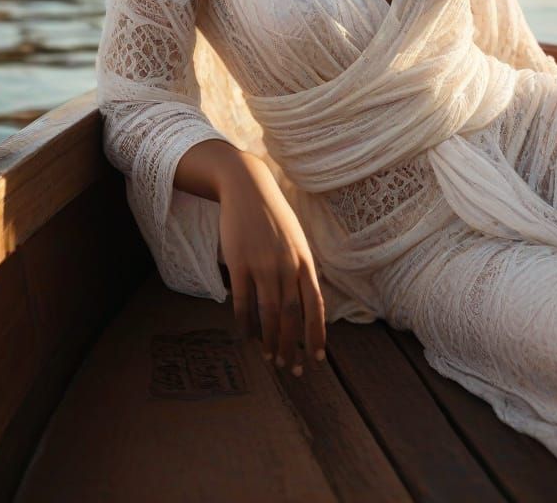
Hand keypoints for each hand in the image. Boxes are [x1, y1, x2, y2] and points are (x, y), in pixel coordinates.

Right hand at [217, 153, 326, 376]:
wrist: (248, 188)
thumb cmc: (274, 217)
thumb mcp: (297, 240)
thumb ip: (302, 269)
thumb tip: (308, 302)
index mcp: (305, 261)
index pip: (315, 306)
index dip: (317, 334)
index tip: (318, 357)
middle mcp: (287, 266)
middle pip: (292, 316)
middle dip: (292, 346)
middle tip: (291, 368)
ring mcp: (262, 265)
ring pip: (268, 314)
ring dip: (270, 341)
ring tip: (270, 359)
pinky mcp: (239, 263)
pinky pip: (242, 302)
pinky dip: (245, 324)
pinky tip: (246, 337)